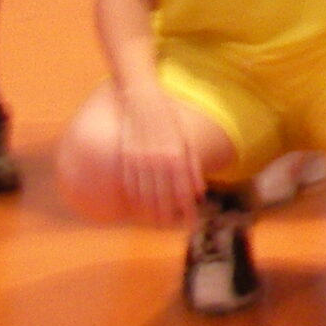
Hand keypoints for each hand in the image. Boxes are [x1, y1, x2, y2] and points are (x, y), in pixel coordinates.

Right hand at [118, 87, 205, 229]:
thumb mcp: (185, 139)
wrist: (142, 98)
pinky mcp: (125, 156)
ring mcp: (139, 158)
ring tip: (159, 223)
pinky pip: (130, 183)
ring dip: (152, 210)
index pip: (183, 188)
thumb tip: (200, 191)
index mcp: (176, 154)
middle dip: (171, 214)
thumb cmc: (168, 119)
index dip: (187, 207)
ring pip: (145, 192)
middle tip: (176, 227)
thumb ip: (192, 165)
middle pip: (164, 194)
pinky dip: (135, 198)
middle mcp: (157, 158)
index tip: (192, 221)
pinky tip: (138, 208)